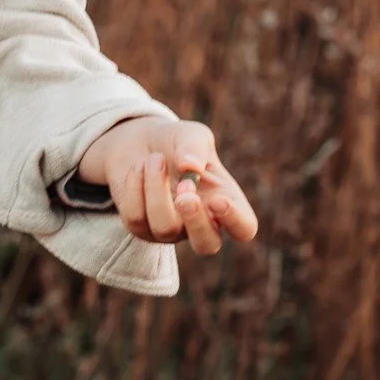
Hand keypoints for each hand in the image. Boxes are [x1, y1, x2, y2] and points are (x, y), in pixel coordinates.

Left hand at [75, 117, 257, 256]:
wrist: (138, 142)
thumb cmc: (176, 143)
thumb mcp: (190, 135)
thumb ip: (194, 146)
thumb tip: (190, 166)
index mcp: (226, 202)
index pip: (244, 228)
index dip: (234, 220)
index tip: (218, 200)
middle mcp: (201, 223)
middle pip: (207, 245)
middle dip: (195, 221)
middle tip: (184, 190)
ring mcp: (171, 230)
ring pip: (165, 228)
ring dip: (157, 189)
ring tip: (155, 159)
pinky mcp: (141, 229)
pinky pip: (136, 218)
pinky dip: (136, 187)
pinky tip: (139, 167)